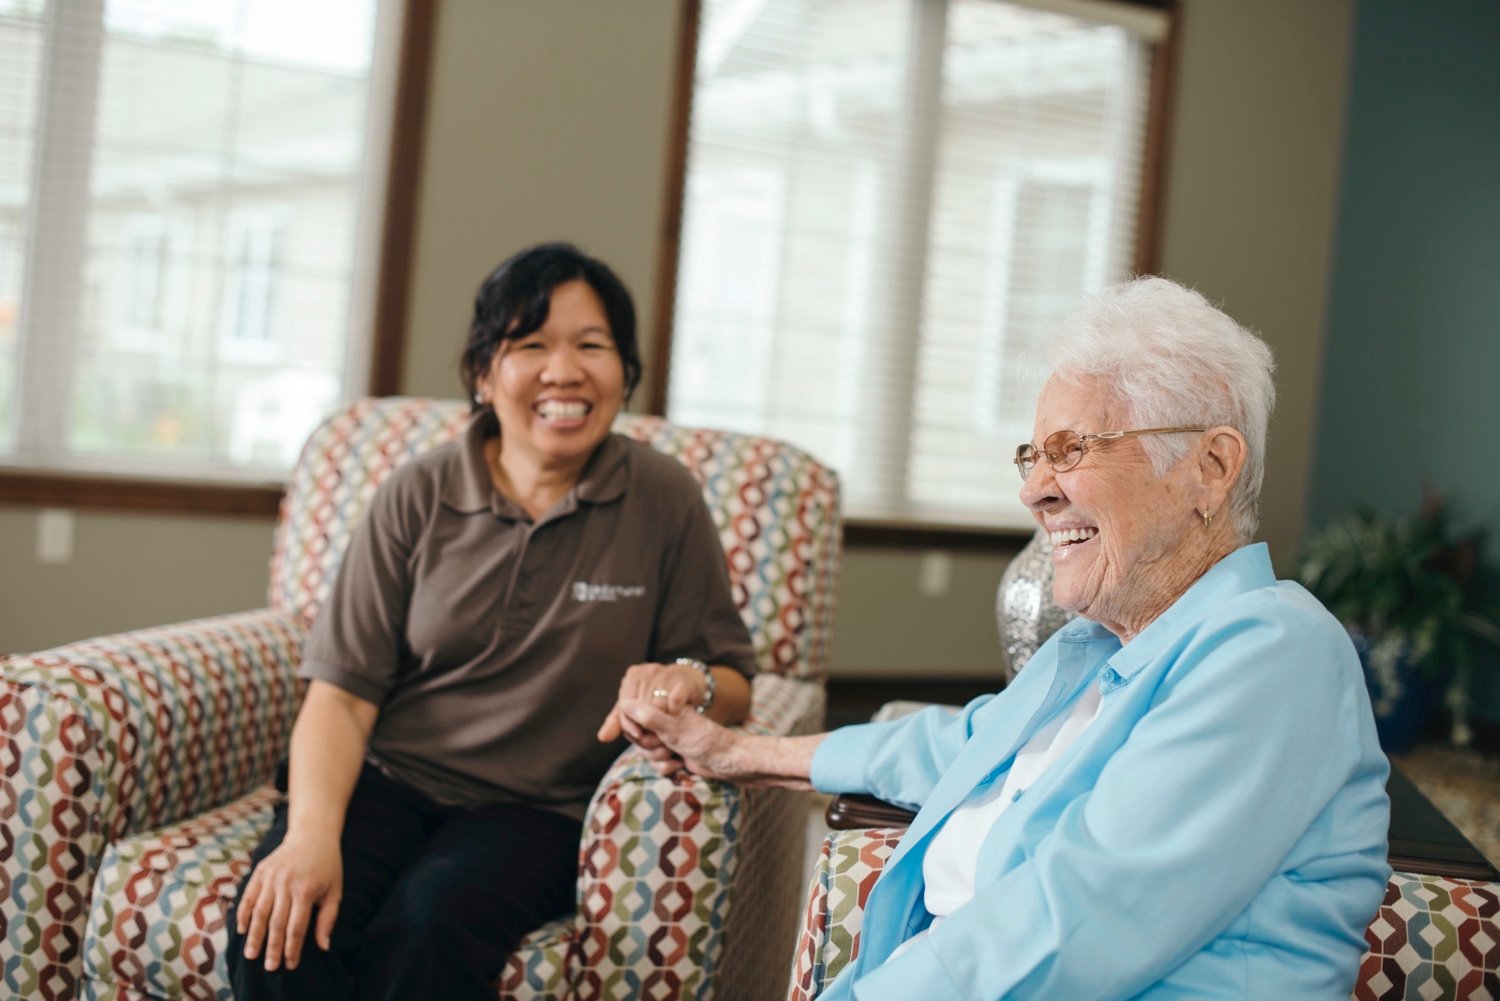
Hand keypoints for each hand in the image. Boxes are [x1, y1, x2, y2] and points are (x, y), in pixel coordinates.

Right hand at [236, 831, 342, 970]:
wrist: (312, 835)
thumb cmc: (327, 866)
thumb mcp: (335, 890)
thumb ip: (328, 919)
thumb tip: (323, 947)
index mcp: (306, 890)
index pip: (296, 926)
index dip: (292, 948)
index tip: (290, 965)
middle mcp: (286, 883)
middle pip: (275, 922)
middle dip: (272, 947)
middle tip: (269, 966)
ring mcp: (270, 877)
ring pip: (258, 911)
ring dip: (254, 935)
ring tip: (251, 954)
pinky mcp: (260, 871)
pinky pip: (248, 896)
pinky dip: (243, 914)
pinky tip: (242, 930)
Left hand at [597, 660, 707, 742]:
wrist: (688, 683)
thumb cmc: (658, 696)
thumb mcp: (637, 706)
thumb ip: (619, 720)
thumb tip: (602, 737)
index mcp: (634, 675)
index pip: (625, 703)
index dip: (629, 723)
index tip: (637, 736)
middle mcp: (649, 670)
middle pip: (640, 706)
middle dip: (645, 726)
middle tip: (651, 738)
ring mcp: (667, 674)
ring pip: (657, 706)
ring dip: (660, 723)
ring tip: (663, 733)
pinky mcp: (684, 681)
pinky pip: (675, 701)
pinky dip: (673, 712)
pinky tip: (674, 718)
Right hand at [617, 696, 739, 779]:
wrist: (726, 761)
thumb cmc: (704, 739)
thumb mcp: (673, 727)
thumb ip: (647, 716)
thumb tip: (623, 703)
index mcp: (662, 705)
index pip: (630, 714)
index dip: (634, 728)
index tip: (645, 735)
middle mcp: (662, 718)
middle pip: (635, 736)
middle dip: (649, 746)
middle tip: (667, 745)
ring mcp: (666, 736)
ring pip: (644, 751)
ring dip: (658, 758)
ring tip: (676, 755)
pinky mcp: (670, 753)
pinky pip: (654, 764)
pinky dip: (665, 767)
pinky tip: (680, 764)